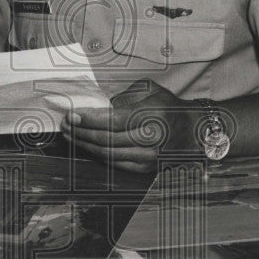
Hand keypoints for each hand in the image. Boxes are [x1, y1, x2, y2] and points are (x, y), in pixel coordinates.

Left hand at [61, 79, 197, 172]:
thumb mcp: (149, 90)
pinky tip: (87, 146)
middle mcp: (151, 139)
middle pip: (106, 139)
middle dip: (81, 132)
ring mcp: (148, 157)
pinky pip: (115, 164)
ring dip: (85, 145)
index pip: (112, 120)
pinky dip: (98, 155)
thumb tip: (102, 108)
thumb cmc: (167, 107)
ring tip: (71, 136)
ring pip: (108, 154)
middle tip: (66, 125)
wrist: (192, 130)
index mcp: (151, 115)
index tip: (71, 115)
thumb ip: (124, 96)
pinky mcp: (145, 169)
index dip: (88, 119)